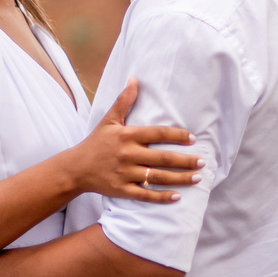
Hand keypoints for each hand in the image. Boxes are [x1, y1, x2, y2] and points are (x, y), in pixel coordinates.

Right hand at [70, 77, 202, 202]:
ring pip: (158, 177)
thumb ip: (124, 101)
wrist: (75, 168)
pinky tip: (177, 197)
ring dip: (180, 178)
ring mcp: (125, 173)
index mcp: (126, 136)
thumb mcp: (109, 120)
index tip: (192, 139)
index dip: (177, 135)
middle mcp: (127, 154)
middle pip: (163, 158)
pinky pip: (145, 195)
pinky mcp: (122, 190)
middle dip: (186, 161)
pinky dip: (162, 197)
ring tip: (197, 178)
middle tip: (202, 162)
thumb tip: (134, 79)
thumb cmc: (95, 142)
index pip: (157, 133)